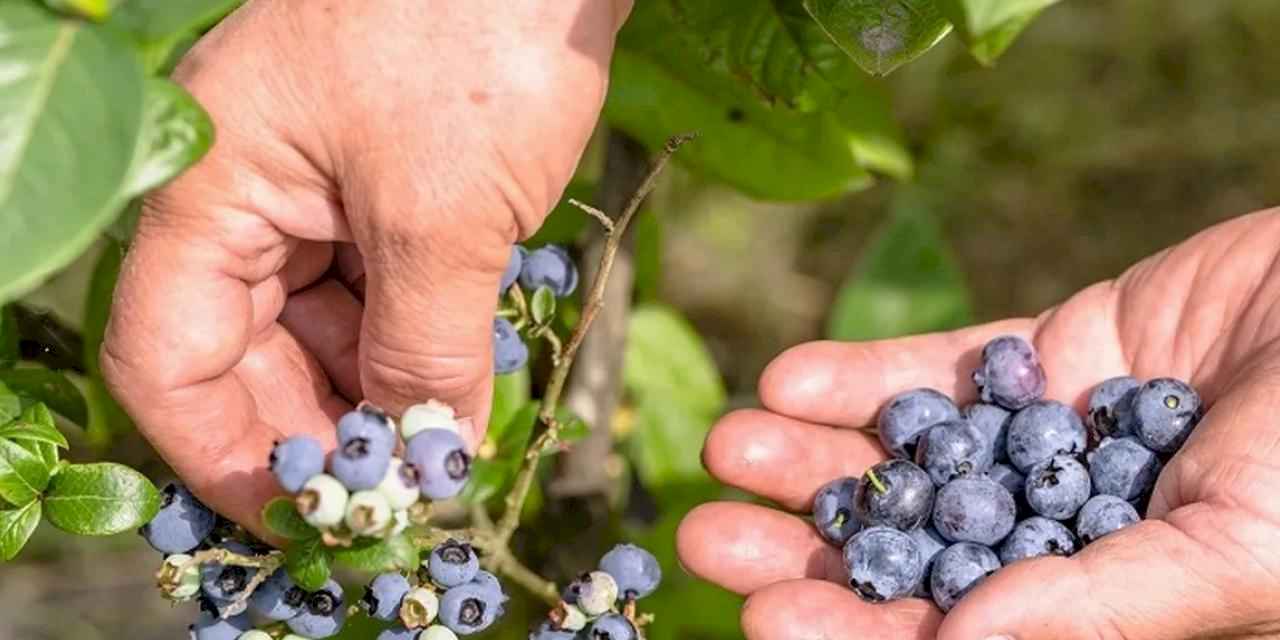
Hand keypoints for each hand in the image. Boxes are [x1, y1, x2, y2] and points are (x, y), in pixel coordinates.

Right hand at [100, 0, 630, 536]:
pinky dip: (410, 341)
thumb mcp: (444, 216)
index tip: (304, 519)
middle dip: (319, 430)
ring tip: (437, 447)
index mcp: (210, 189)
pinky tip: (457, 385)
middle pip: (245, 352)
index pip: (168, 359)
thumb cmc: (476, 36)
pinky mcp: (381, 180)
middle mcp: (246, 191)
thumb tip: (419, 455)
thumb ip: (422, 349)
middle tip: (394, 494)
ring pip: (317, 326)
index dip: (223, 455)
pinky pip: (373, 286)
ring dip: (373, 392)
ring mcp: (314, 183)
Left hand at [678, 209, 1279, 638]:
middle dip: (806, 551)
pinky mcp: (1042, 355)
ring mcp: (1042, 440)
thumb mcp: (1236, 555)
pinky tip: (790, 378)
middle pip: (908, 551)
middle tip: (707, 539)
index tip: (768, 621)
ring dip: (812, 458)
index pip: (955, 634)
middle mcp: (1056, 532)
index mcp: (1097, 605)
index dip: (862, 634)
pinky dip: (868, 375)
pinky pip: (941, 368)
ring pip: (907, 459)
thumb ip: (1102, 609)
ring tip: (725, 448)